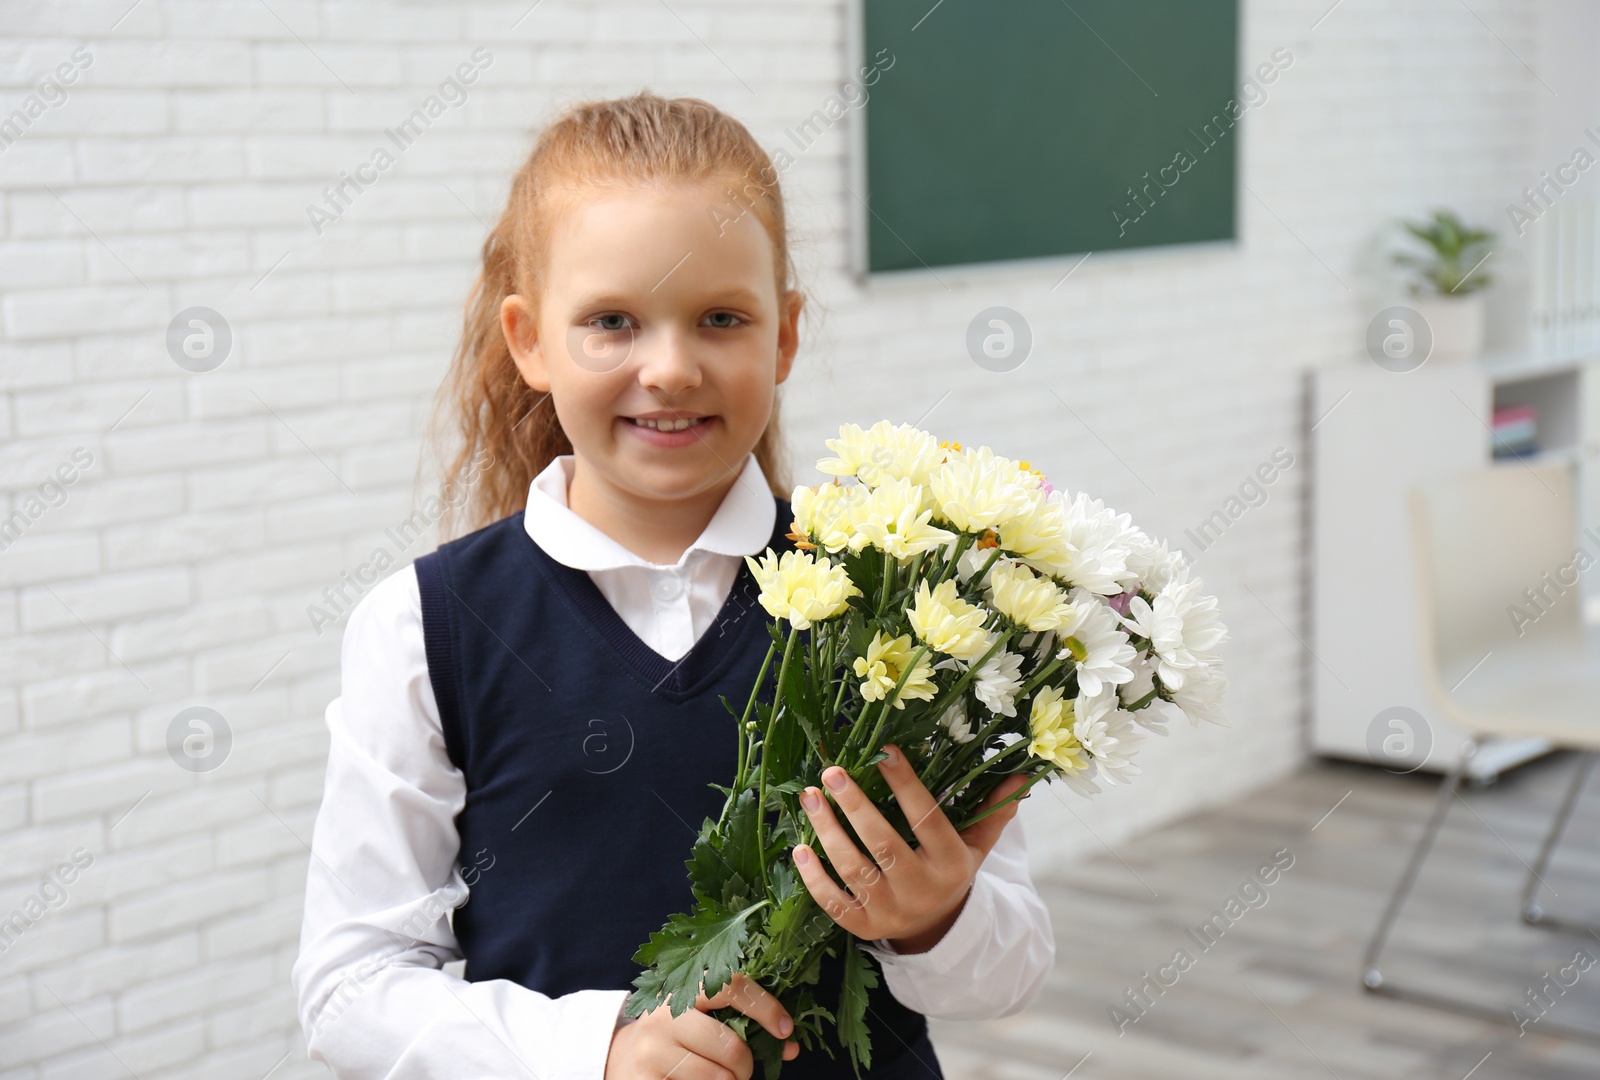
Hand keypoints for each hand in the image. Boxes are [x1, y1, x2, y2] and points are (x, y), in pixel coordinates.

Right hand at [603, 972, 798, 1079]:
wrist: (624, 1057)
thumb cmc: (678, 1034)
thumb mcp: (703, 1016)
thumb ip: (743, 1022)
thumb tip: (790, 1046)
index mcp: (684, 989)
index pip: (731, 986)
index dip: (765, 1007)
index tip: (785, 1030)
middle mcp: (665, 1016)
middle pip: (730, 1046)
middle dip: (746, 1064)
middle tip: (742, 1069)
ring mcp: (653, 1052)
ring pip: (718, 1077)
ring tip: (720, 1076)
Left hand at [792, 745, 1027, 953]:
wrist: (937, 929)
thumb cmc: (951, 870)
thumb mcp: (976, 844)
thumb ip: (993, 810)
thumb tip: (1020, 776)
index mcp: (951, 864)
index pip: (927, 820)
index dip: (906, 786)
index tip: (886, 752)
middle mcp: (920, 890)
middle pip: (883, 845)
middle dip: (855, 806)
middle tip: (832, 771)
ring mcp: (890, 912)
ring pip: (853, 870)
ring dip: (827, 831)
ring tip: (810, 796)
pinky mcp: (863, 927)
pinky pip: (833, 903)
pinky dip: (814, 878)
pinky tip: (800, 848)